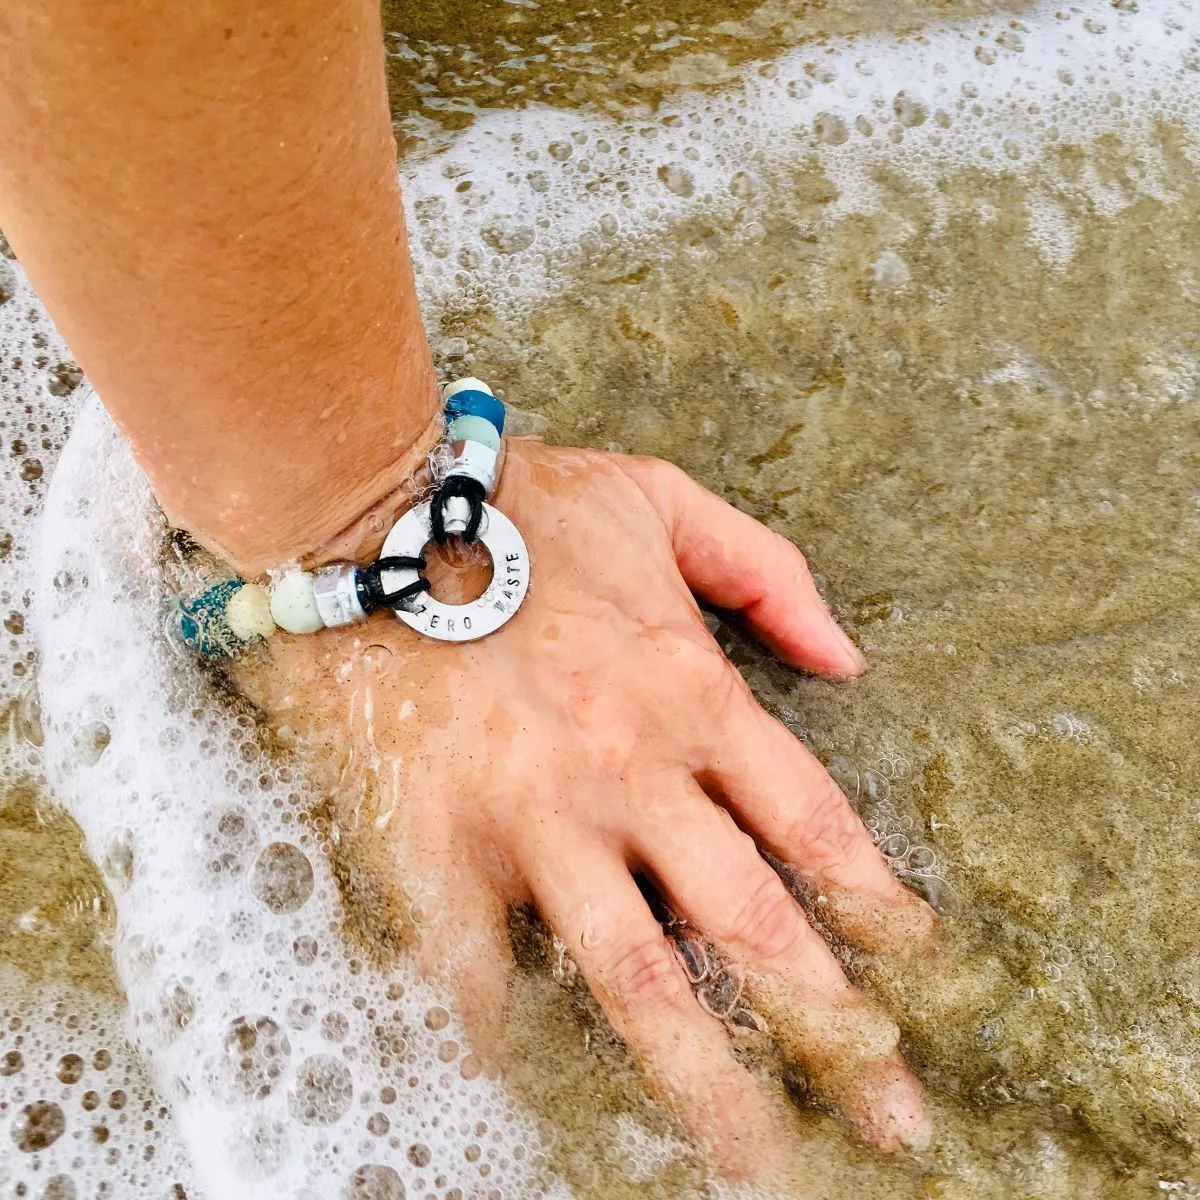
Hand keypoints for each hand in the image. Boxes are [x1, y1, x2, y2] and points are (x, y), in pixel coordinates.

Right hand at [239, 439, 936, 1178]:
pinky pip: (477, 964)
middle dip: (835, 1032)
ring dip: (705, 1082)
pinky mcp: (437, 840)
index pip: (814, 825)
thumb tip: (848, 656)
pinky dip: (503, 1033)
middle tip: (892, 1116)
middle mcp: (629, 770)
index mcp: (691, 692)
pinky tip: (533, 1092)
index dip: (878, 907)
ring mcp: (532, 816)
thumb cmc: (517, 501)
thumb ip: (768, 568)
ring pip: (638, 977)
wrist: (364, 508)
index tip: (919, 975)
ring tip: (758, 1164)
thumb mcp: (660, 501)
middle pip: (754, 927)